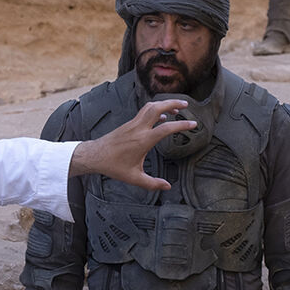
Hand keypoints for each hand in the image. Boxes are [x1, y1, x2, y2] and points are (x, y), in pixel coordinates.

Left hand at [68, 99, 194, 190]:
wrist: (95, 156)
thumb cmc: (113, 166)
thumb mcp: (134, 178)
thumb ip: (152, 183)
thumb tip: (167, 187)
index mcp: (143, 140)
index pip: (167, 128)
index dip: (182, 125)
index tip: (194, 124)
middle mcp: (138, 128)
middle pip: (158, 107)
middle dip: (173, 102)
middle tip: (187, 103)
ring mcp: (133, 124)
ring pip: (150, 107)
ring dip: (164, 104)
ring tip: (176, 108)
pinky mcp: (129, 124)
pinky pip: (144, 112)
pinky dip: (155, 110)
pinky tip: (161, 117)